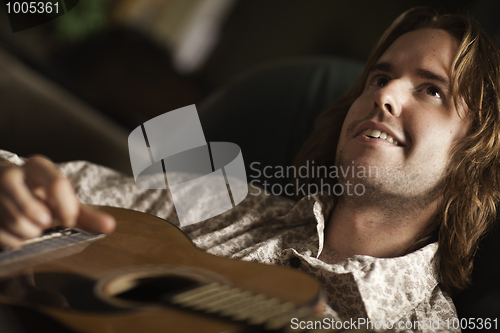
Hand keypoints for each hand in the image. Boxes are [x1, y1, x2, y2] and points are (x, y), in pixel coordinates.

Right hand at [0, 155, 114, 248]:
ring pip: (16, 223)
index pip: (58, 185)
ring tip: (31, 225)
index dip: (67, 209)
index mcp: (37, 167)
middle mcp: (12, 173)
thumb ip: (86, 215)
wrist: (4, 192)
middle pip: (34, 211)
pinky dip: (14, 240)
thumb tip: (110, 226)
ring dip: (29, 232)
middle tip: (44, 220)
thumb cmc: (39, 197)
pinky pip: (2, 235)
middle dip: (44, 223)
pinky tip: (17, 231)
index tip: (69, 219)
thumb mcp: (63, 201)